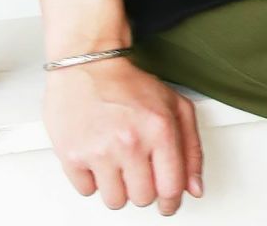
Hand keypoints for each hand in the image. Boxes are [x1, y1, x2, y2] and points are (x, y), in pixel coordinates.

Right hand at [43, 55, 203, 214]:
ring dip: (118, 187)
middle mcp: (130, 141)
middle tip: (138, 166)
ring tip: (117, 160)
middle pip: (143, 199)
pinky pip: (87, 191)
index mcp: (160, 128)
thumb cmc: (130, 84)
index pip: (171, 188)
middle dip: (143, 187)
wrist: (89, 63)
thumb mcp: (174, 106)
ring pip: (115, 201)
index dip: (171, 201)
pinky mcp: (72, 155)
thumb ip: (191, 148)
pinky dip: (92, 179)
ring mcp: (100, 150)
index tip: (167, 202)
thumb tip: (194, 187)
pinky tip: (97, 155)